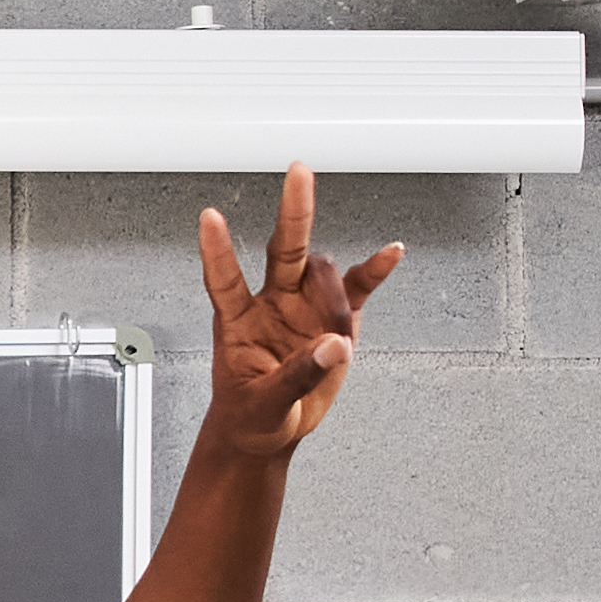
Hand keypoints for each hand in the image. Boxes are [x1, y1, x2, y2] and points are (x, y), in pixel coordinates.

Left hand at [195, 165, 402, 457]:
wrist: (269, 430)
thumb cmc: (250, 415)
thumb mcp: (264, 405)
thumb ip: (297, 375)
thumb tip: (333, 345)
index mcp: (239, 322)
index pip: (225, 279)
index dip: (217, 250)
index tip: (209, 217)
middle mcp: (271, 303)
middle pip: (283, 248)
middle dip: (293, 211)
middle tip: (298, 172)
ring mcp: (303, 306)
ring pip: (324, 273)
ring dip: (335, 299)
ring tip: (334, 341)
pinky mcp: (333, 318)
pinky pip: (358, 287)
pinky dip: (376, 270)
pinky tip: (392, 253)